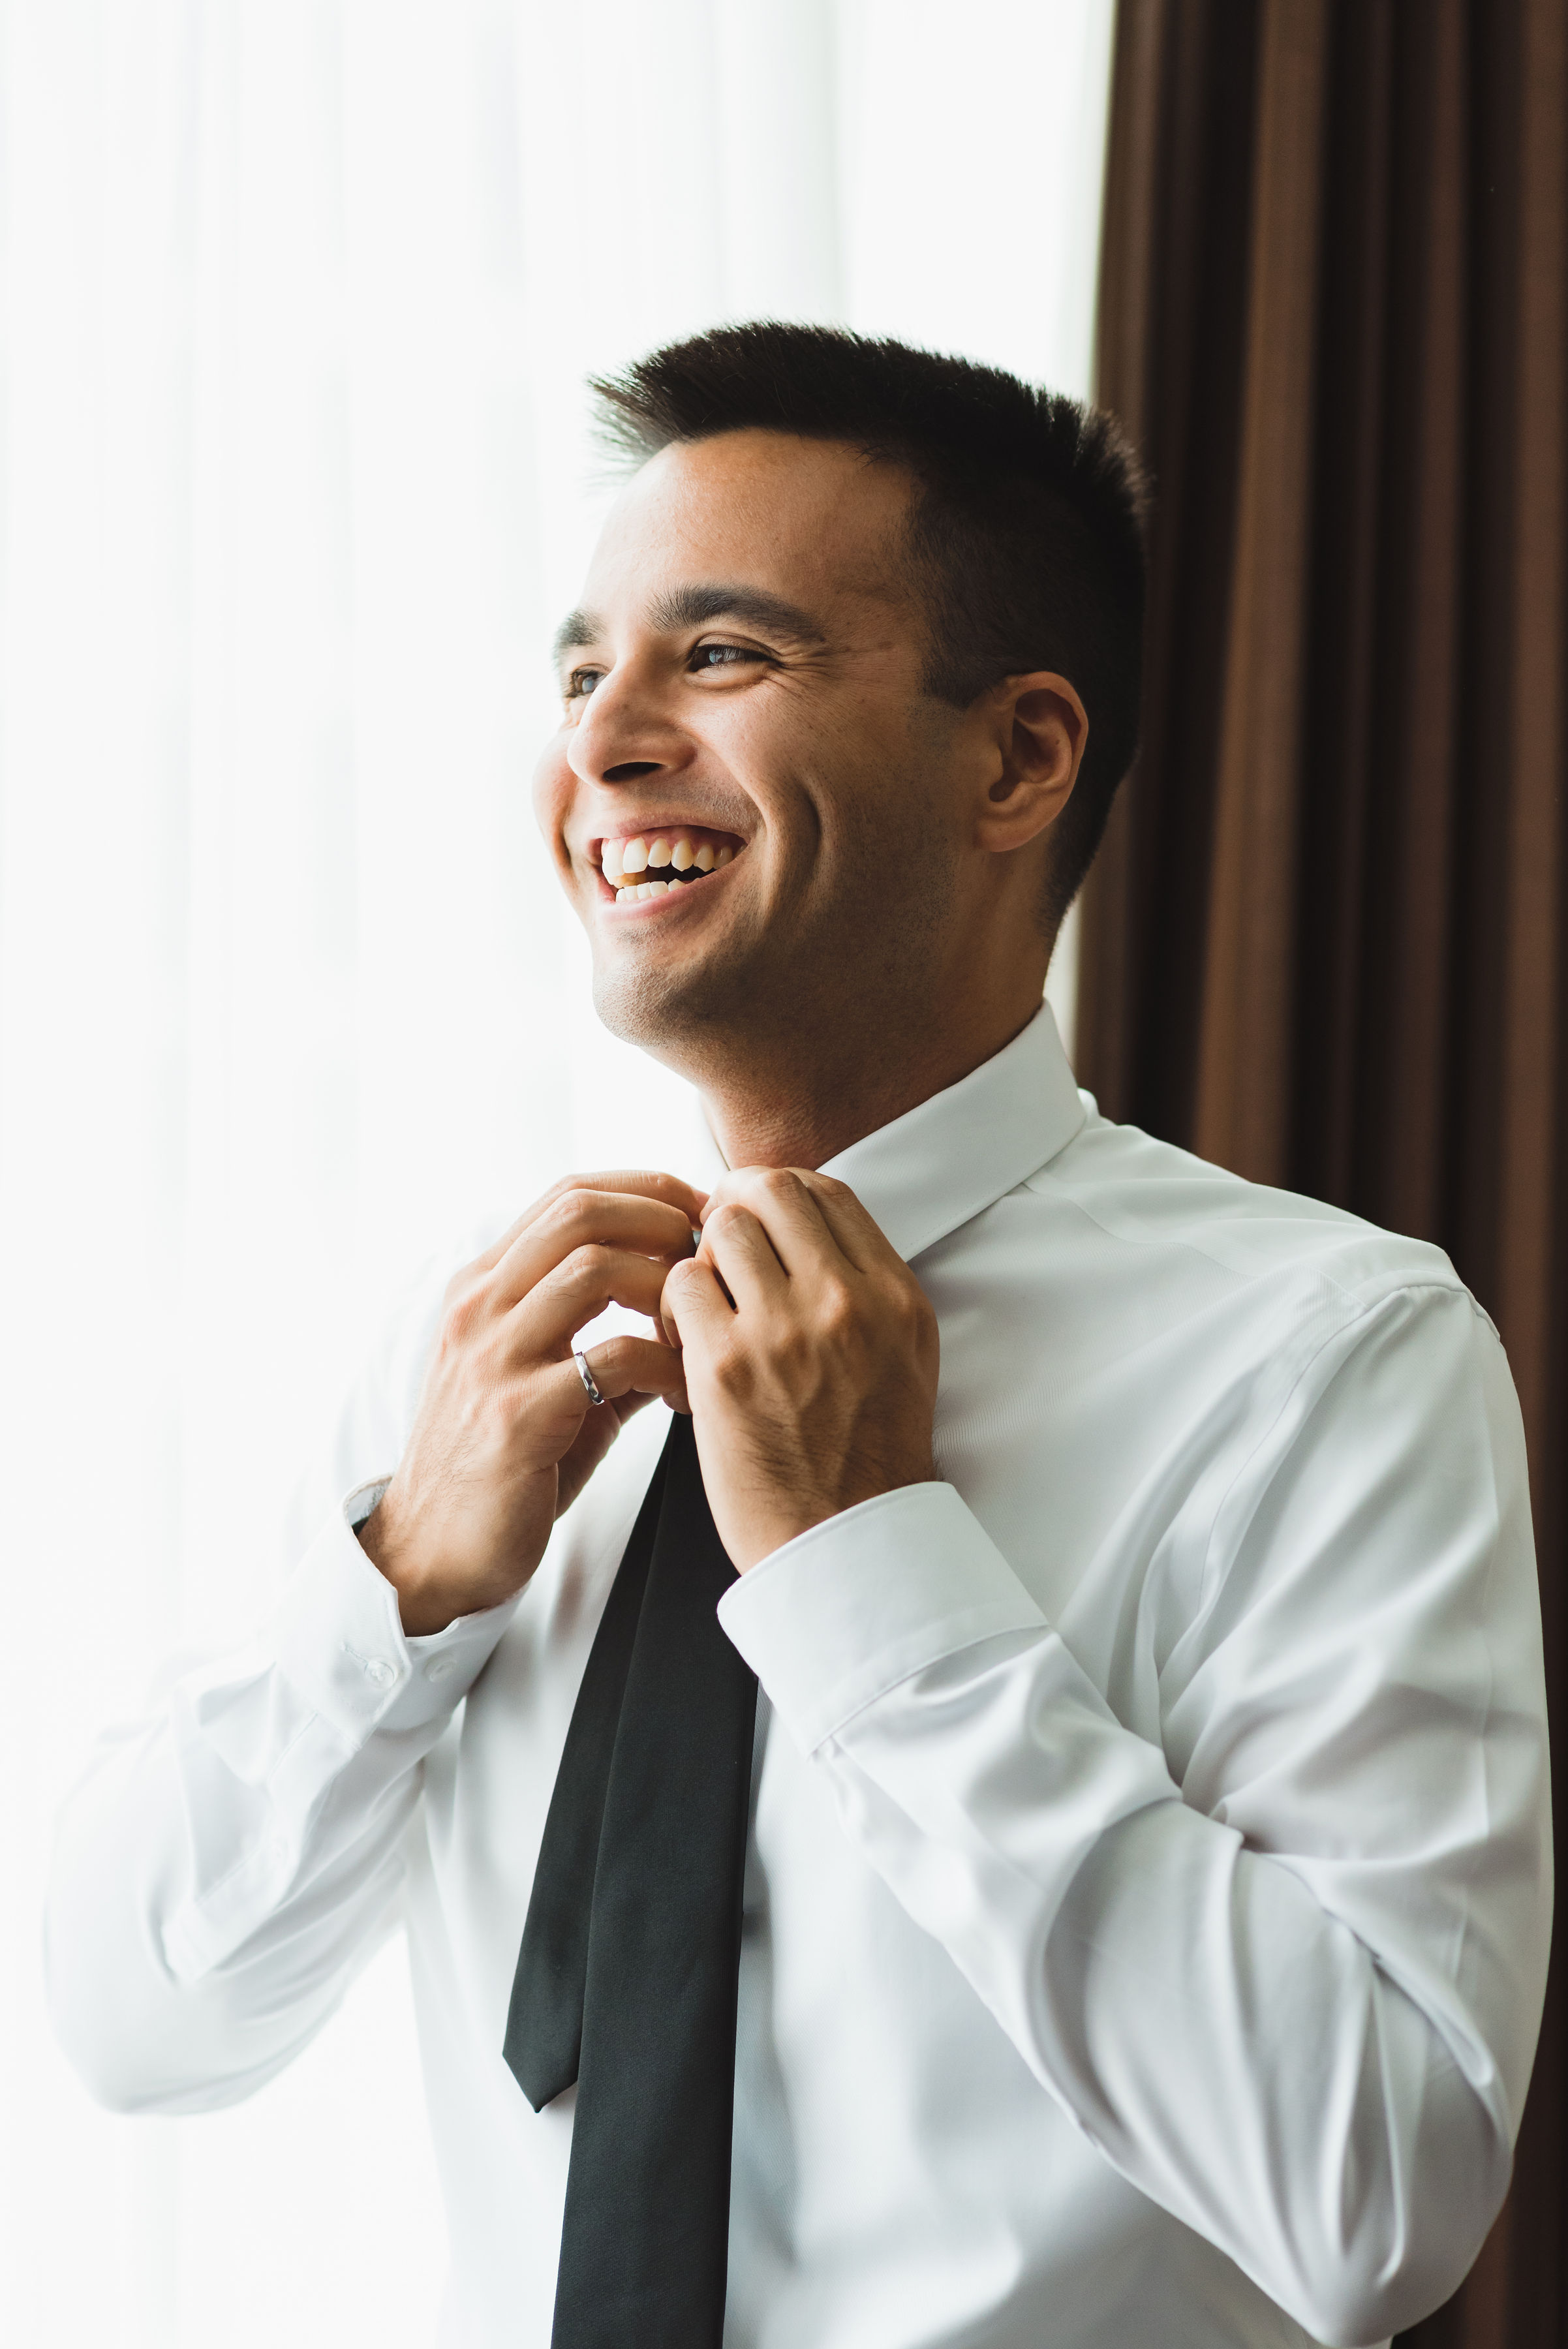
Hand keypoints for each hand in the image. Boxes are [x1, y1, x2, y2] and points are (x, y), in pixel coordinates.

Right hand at [360, 1172, 704, 1633]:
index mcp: (484, 1289)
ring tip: (701, 1322)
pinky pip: (615, 1358)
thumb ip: (603, 1345)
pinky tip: (688, 1393)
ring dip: (668, 1285)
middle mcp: (481, 1308)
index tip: (698, 1215)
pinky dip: (668, 1363)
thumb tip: (683, 1318)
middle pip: (580, 1211)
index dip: (644, 1190)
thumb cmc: (502, 1468)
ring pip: (595, 1267)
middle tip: (710, 1254)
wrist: (432, 1550)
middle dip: (661, 1217)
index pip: (568, 1195)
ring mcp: (496, 1358)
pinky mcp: (521, 1416)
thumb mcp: (543, 1385)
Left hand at [660, 1168, 938, 1571]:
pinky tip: (686, 1337)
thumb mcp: (902, 1355)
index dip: (777, 1190)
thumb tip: (810, 1232)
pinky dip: (675, 1302)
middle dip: (732, 1208)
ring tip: (704, 1301)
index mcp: (891, 1295)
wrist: (844, 1541)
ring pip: (718, 1231)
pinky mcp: (726, 1367)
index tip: (757, 1213)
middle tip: (715, 1246)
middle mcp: (844, 1302)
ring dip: (701, 1257)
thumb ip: (865, 1288)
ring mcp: (783, 1331)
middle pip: (768, 1191)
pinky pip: (682, 1286)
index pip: (826, 1191)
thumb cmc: (868, 1457)